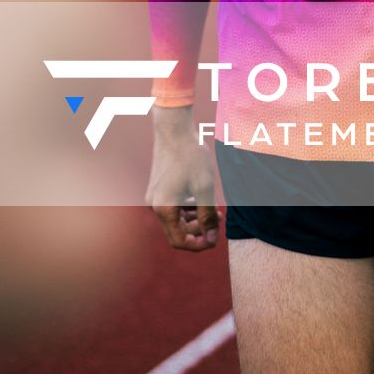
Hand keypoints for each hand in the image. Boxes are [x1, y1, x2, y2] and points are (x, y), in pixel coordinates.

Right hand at [147, 106, 220, 252]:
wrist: (173, 129)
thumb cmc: (190, 156)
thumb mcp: (204, 188)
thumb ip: (208, 216)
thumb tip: (212, 238)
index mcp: (164, 209)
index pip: (180, 241)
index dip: (199, 244)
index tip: (215, 238)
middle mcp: (155, 205)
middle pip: (178, 231)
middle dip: (199, 230)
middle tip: (218, 220)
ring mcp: (155, 196)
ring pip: (176, 219)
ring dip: (195, 219)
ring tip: (214, 211)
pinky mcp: (159, 187)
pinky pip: (173, 207)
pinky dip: (188, 208)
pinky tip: (201, 200)